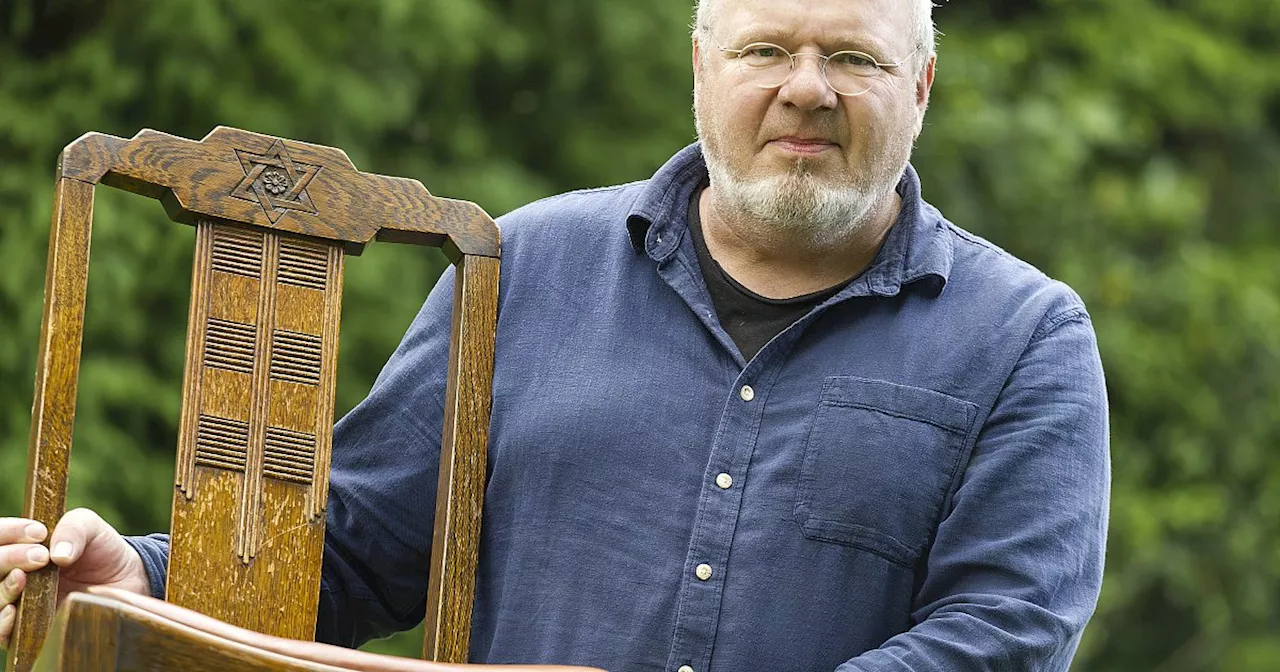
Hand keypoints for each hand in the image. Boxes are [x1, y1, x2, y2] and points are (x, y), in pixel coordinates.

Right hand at [0, 509, 149, 650]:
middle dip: (7, 558)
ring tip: (24, 577)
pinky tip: (14, 609)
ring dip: (4, 587)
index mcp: (22, 547)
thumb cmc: (102, 550)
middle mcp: (15, 575)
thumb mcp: (91, 528)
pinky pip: (2, 631)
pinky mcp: (28, 630)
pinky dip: (2, 621)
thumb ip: (73, 528)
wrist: (126, 582)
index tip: (38, 532)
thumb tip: (56, 555)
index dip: (7, 532)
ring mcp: (20, 603)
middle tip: (40, 555)